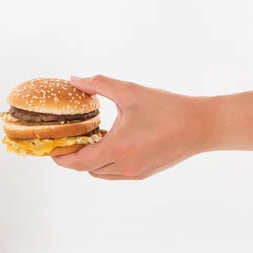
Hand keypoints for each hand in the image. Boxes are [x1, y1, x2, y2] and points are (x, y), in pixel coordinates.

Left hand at [52, 75, 207, 179]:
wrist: (202, 125)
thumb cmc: (168, 108)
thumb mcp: (130, 92)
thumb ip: (99, 84)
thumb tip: (75, 79)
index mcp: (118, 149)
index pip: (79, 162)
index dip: (61, 157)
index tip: (50, 147)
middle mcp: (125, 166)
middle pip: (87, 168)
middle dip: (73, 155)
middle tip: (66, 138)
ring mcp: (135, 172)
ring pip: (100, 172)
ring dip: (89, 159)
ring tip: (86, 139)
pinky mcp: (144, 173)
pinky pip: (114, 173)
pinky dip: (104, 162)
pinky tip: (107, 143)